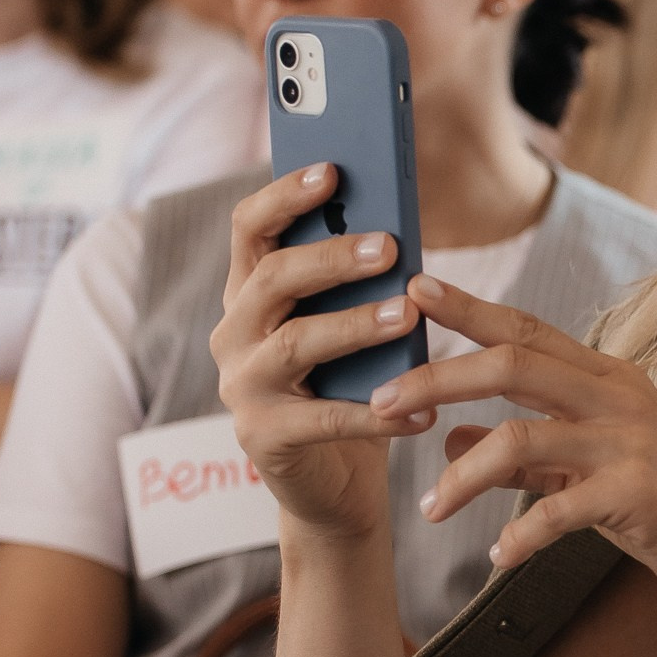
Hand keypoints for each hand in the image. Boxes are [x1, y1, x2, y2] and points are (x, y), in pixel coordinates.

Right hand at [211, 164, 426, 543]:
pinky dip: (378, 412)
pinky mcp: (263, 437)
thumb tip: (399, 231)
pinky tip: (422, 408)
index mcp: (249, 295)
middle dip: (332, 257)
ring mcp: (242, 387)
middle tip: (390, 247)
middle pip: (273, 278)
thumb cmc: (350, 389)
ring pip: (296, 343)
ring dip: (354, 325)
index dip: (284, 196)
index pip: (249, 229)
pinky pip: (324, 418)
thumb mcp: (351, 330)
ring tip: (406, 314)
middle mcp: (233, 335)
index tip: (331, 171)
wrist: (334, 484)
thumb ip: (359, 286)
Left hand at [367, 276, 656, 656]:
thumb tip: (446, 438)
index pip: (524, 331)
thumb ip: (522, 453)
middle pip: (510, 365)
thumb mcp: (587, 471)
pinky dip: (518, 535)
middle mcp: (618, 396)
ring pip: (519, 438)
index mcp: (607, 378)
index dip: (466, 309)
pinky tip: (497, 557)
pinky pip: (555, 509)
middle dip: (436, 378)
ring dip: (460, 476)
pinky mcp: (638, 494)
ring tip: (427, 510)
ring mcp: (630, 442)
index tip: (412, 288)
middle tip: (379, 403)